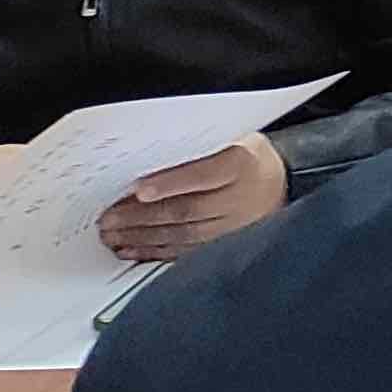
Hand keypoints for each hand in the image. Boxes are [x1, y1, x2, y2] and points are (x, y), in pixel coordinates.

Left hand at [98, 136, 287, 261]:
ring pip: (182, 235)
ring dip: (142, 237)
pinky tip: (132, 250)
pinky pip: (186, 252)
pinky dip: (155, 253)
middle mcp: (240, 199)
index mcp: (242, 164)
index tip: (138, 188)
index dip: (170, 183)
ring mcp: (234, 226)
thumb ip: (196, 150)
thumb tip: (148, 162)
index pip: (203, 175)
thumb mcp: (233, 139)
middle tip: (108, 219)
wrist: (284, 181)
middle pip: (187, 210)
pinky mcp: (225, 245)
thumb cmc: (248, 157)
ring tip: (112, 235)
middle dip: (141, 216)